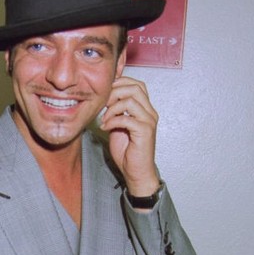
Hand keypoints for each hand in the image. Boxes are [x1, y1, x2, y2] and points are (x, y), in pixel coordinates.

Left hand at [99, 75, 159, 195]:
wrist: (136, 171)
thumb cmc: (127, 151)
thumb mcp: (118, 125)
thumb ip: (115, 111)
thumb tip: (105, 98)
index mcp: (145, 109)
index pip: (137, 84)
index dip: (120, 83)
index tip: (105, 93)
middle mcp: (150, 112)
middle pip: (135, 87)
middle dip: (115, 92)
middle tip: (103, 104)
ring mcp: (149, 121)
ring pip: (131, 100)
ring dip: (112, 108)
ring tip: (104, 118)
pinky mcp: (145, 132)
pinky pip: (126, 118)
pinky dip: (112, 121)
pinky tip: (105, 127)